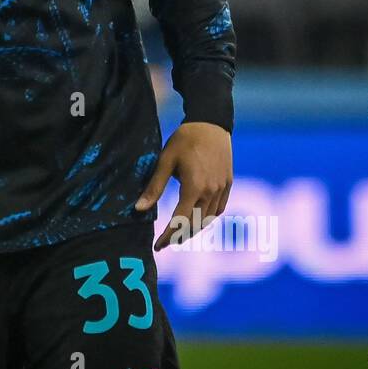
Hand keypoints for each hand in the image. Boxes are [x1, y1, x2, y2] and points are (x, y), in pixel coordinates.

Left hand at [133, 121, 232, 251]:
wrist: (211, 123)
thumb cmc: (184, 140)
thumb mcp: (165, 161)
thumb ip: (154, 187)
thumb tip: (139, 209)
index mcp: (194, 187)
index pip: (180, 220)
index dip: (168, 235)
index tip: (158, 245)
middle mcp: (211, 191)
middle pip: (195, 223)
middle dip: (180, 236)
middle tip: (166, 243)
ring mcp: (222, 188)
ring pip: (209, 218)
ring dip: (195, 229)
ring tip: (180, 234)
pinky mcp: (228, 183)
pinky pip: (219, 208)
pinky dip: (208, 217)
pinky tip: (198, 219)